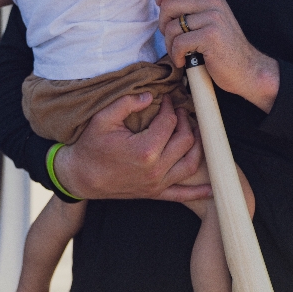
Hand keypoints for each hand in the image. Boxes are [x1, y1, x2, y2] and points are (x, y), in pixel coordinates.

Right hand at [54, 93, 210, 202]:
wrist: (79, 177)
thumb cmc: (90, 147)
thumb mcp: (103, 118)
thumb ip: (127, 103)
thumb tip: (150, 96)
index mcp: (144, 150)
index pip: (170, 122)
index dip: (171, 107)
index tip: (168, 100)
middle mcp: (155, 169)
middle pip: (186, 140)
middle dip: (186, 121)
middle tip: (179, 111)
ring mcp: (157, 184)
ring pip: (191, 163)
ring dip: (198, 145)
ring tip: (192, 131)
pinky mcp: (155, 194)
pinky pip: (183, 194)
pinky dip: (200, 191)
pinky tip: (212, 187)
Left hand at [157, 0, 279, 112]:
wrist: (246, 68)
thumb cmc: (222, 46)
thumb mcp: (210, 17)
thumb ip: (192, 4)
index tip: (161, 5)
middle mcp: (213, 1)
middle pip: (168, 4)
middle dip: (163, 25)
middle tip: (173, 38)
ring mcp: (213, 18)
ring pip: (171, 27)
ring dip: (170, 45)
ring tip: (180, 52)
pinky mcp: (210, 36)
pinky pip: (179, 43)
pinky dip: (177, 55)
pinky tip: (184, 60)